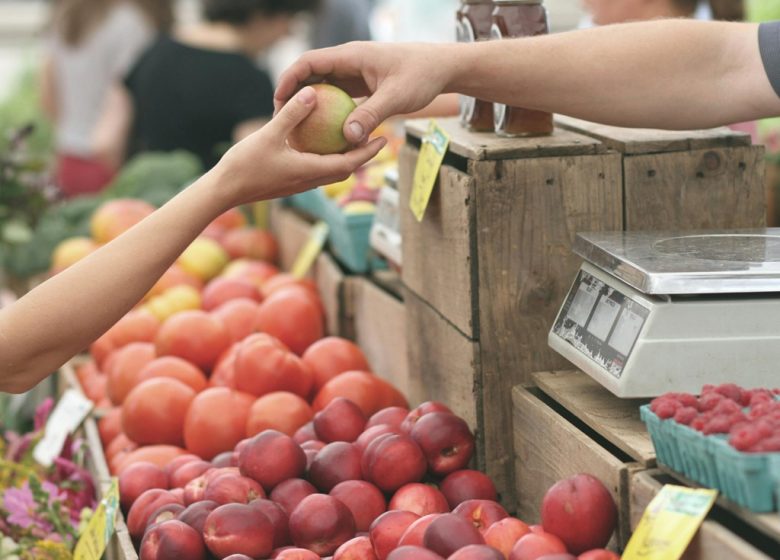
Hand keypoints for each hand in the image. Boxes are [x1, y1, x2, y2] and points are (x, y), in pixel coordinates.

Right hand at [213, 86, 386, 207]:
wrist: (223, 191)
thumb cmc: (244, 165)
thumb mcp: (269, 134)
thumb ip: (292, 114)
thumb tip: (312, 92)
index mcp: (310, 171)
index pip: (349, 164)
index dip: (368, 152)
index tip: (383, 139)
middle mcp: (309, 180)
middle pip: (344, 169)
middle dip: (363, 155)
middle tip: (376, 137)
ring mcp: (298, 183)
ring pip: (330, 171)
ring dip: (345, 158)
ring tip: (354, 139)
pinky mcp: (289, 182)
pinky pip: (315, 169)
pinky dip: (325, 158)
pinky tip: (320, 142)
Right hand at [275, 42, 453, 143]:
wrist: (442, 68)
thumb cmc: (421, 76)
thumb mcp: (396, 97)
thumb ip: (371, 115)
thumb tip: (347, 138)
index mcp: (351, 56)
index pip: (309, 62)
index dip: (289, 79)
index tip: (278, 100)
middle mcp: (349, 62)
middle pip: (311, 74)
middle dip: (293, 94)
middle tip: (281, 119)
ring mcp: (355, 73)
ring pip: (323, 87)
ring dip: (310, 105)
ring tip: (297, 128)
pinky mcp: (362, 85)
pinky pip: (338, 97)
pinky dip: (328, 112)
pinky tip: (324, 134)